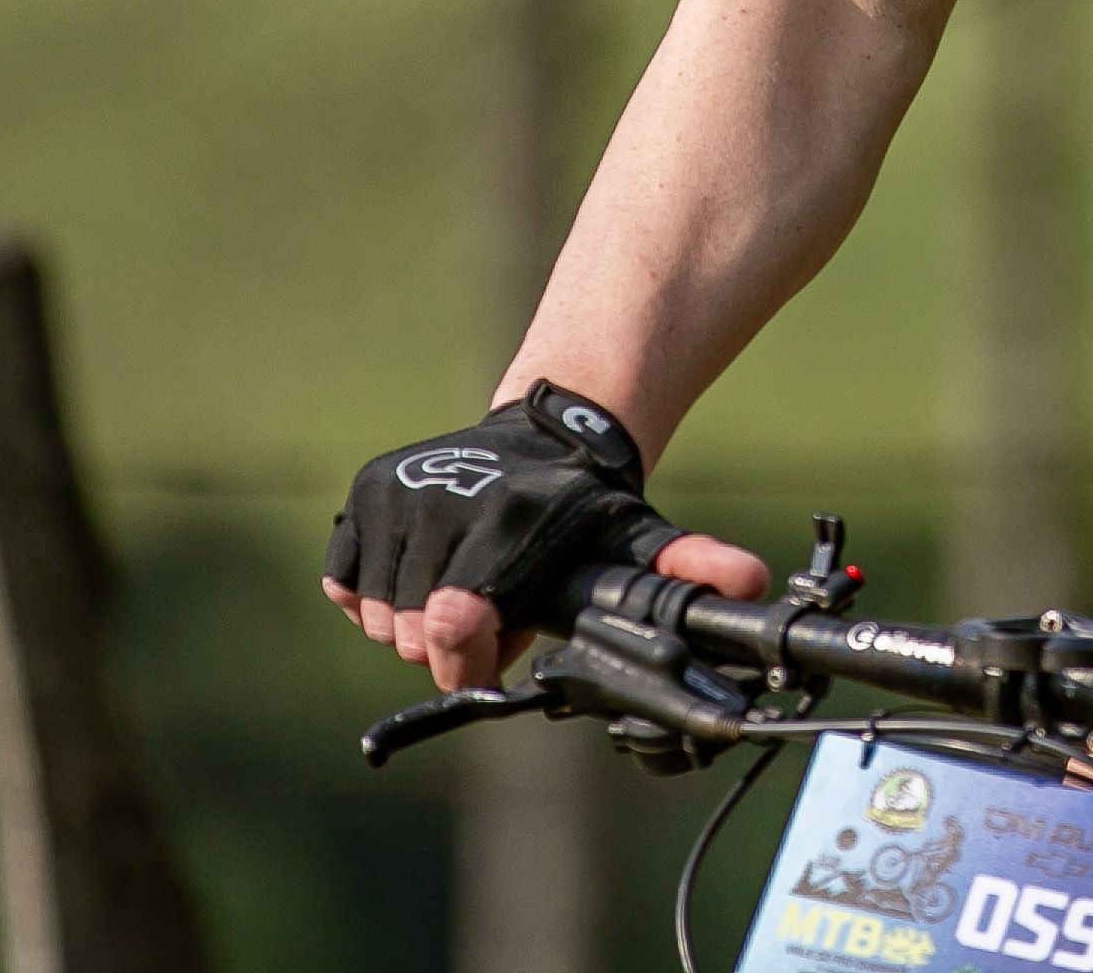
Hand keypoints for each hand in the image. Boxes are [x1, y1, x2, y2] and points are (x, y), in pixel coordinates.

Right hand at [321, 382, 772, 692]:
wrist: (547, 432)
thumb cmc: (590, 507)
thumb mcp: (642, 538)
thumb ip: (687, 568)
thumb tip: (748, 584)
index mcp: (505, 522)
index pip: (457, 625)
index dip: (470, 660)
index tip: (493, 654)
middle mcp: (442, 501)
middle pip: (414, 634)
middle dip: (450, 643)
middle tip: (489, 612)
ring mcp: (396, 493)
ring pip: (378, 616)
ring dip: (414, 621)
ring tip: (463, 587)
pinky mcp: (366, 491)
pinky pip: (344, 584)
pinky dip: (373, 591)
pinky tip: (424, 570)